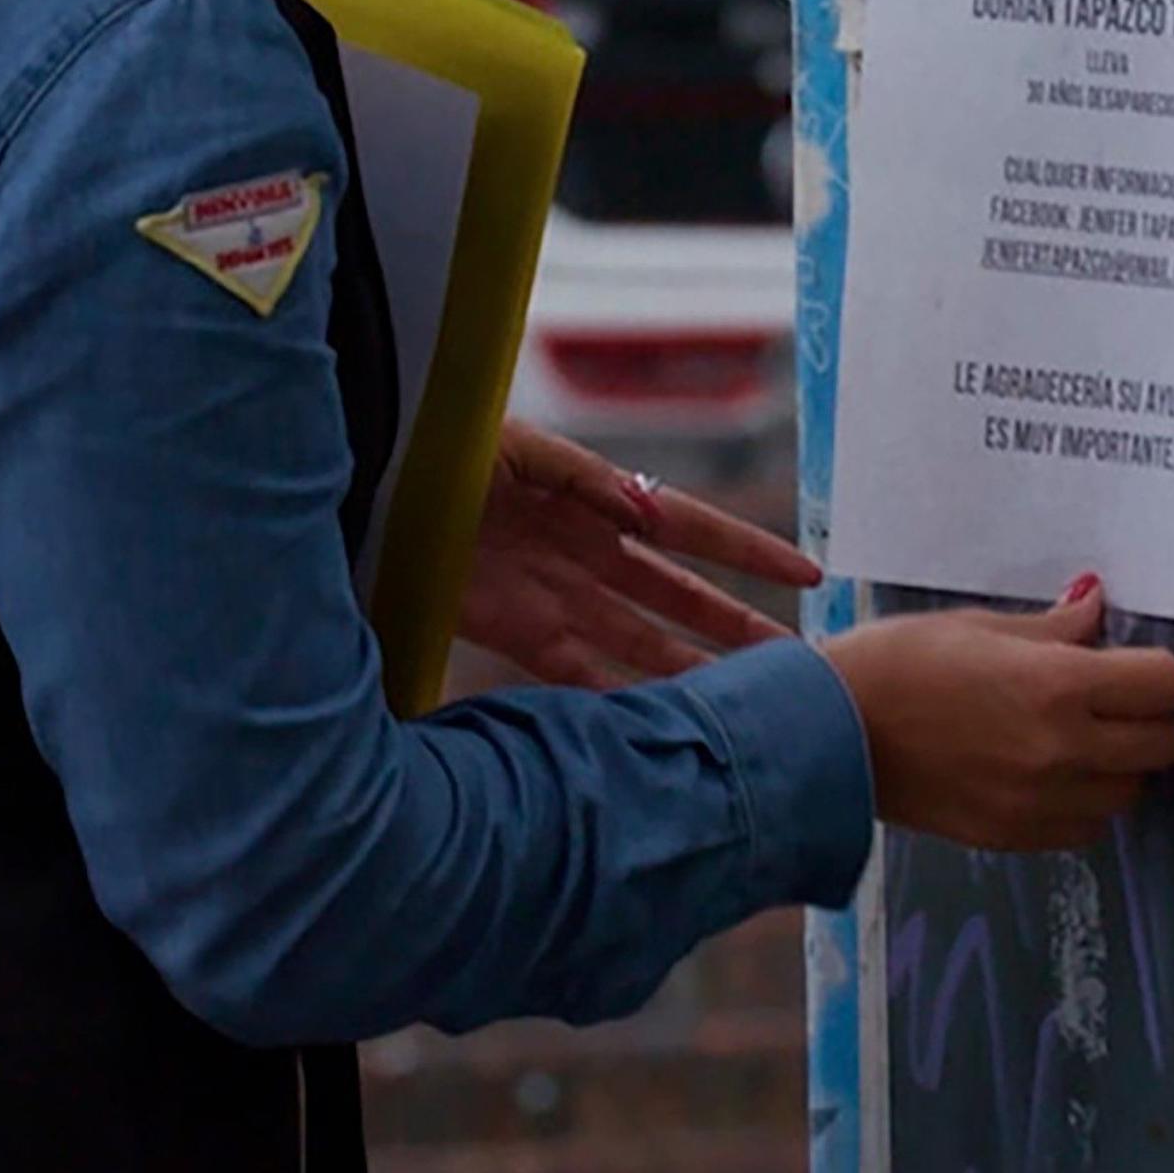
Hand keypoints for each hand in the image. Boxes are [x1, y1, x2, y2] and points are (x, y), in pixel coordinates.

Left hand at [451, 423, 817, 691]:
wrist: (367, 482)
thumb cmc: (440, 448)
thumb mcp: (516, 447)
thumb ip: (582, 477)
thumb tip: (642, 513)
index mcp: (594, 498)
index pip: (689, 527)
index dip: (747, 552)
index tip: (807, 574)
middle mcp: (584, 552)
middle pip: (675, 597)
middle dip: (731, 628)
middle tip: (790, 663)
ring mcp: (552, 594)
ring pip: (636, 641)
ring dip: (684, 671)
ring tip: (735, 706)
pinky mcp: (512, 630)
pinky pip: (575, 672)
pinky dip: (612, 698)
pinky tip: (650, 725)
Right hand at [821, 577, 1173, 850]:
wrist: (828, 734)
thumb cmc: (896, 667)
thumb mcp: (980, 626)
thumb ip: (1054, 627)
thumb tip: (1096, 605)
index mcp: (1058, 686)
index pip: (1164, 685)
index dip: (1155, 671)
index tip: (1134, 665)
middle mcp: (1062, 750)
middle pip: (1162, 745)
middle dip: (1147, 718)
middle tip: (1113, 699)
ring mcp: (1042, 802)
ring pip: (1130, 793)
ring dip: (1119, 765)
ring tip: (1077, 737)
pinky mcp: (1017, 837)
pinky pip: (1088, 827)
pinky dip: (1084, 802)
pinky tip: (1049, 773)